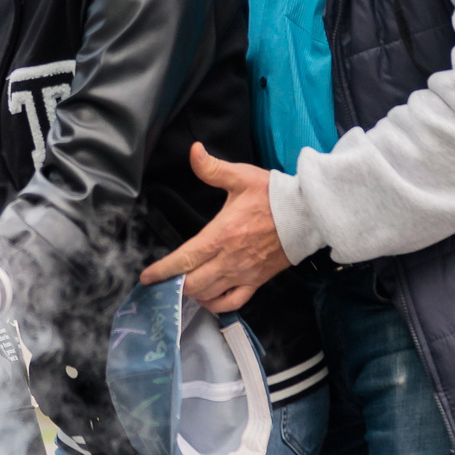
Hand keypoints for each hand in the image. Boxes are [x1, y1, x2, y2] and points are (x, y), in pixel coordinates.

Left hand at [138, 143, 289, 310]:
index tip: (147, 277)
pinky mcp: (257, 281)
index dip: (163, 271)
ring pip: (209, 294)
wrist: (308, 213)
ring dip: (192, 294)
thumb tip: (193, 151)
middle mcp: (229, 259)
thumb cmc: (274, 195)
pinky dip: (216, 304)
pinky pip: (232, 302)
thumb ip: (212, 168)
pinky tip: (209, 298)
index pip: (184, 259)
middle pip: (193, 283)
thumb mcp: (241, 176)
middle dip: (174, 285)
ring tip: (182, 288)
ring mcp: (244, 273)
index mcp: (221, 235)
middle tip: (164, 282)